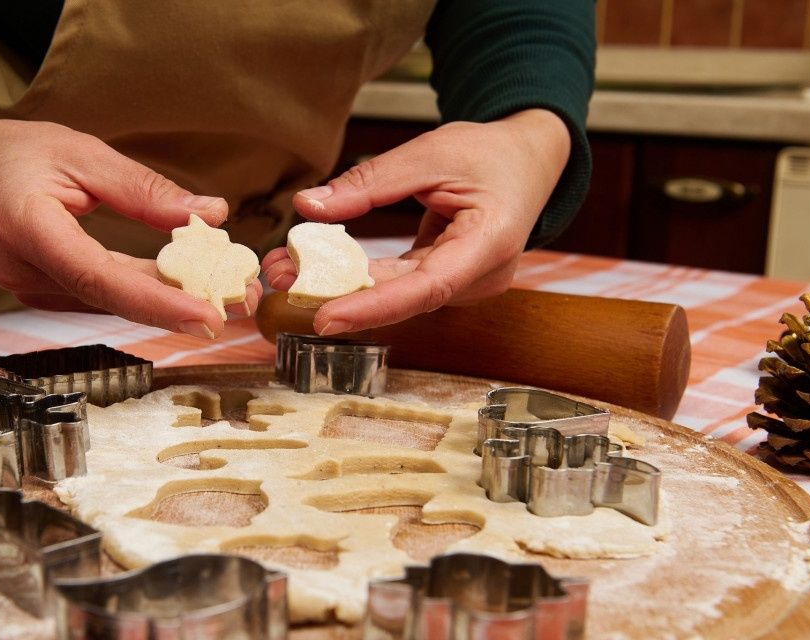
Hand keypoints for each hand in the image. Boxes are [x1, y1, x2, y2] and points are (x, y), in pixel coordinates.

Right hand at [0, 114, 259, 338]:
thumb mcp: (80, 153)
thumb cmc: (11, 155)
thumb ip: (143, 190)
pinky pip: (104, 297)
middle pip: (114, 298)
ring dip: (170, 300)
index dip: (155, 301)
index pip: (99, 276)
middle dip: (181, 305)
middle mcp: (26, 273)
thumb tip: (211, 213)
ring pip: (113, 302)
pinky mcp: (46, 294)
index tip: (205, 314)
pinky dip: (146, 292)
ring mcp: (33, 291)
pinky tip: (188, 284)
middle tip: (242, 301)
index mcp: (28, 229)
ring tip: (229, 291)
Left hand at [261, 109, 569, 334]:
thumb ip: (370, 183)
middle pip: (402, 297)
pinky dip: (358, 276)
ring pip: (395, 294)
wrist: (530, 161)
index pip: (427, 288)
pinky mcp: (446, 280)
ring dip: (340, 284)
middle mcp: (480, 277)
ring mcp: (465, 284)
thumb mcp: (430, 153)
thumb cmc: (492, 155)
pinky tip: (316, 266)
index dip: (374, 307)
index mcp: (489, 244)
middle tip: (279, 277)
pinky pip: (398, 284)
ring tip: (286, 268)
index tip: (325, 317)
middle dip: (337, 292)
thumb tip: (309, 206)